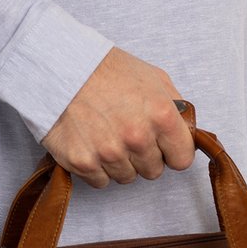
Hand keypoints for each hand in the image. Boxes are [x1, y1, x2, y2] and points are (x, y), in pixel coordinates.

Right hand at [41, 47, 194, 187]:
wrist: (60, 66)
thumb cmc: (106, 70)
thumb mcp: (153, 78)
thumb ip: (175, 109)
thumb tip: (186, 132)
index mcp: (160, 115)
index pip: (182, 160)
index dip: (172, 152)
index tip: (163, 146)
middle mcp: (137, 137)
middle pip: (153, 172)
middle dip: (144, 156)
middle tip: (127, 133)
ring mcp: (109, 153)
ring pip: (127, 177)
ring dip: (120, 162)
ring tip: (107, 135)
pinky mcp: (84, 163)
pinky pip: (101, 181)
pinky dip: (97, 167)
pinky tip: (91, 143)